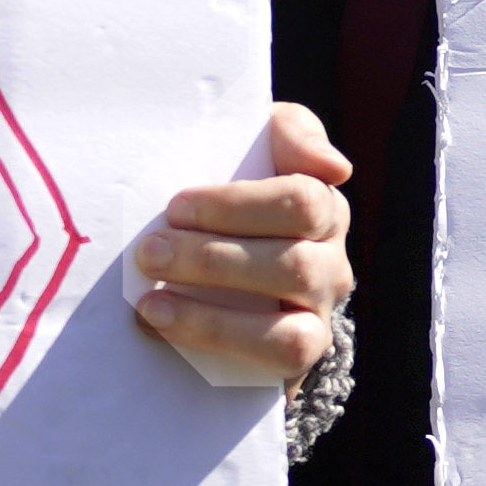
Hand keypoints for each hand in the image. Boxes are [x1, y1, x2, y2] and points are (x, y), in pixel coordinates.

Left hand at [130, 101, 355, 384]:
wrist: (221, 278)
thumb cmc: (226, 202)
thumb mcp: (250, 151)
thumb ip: (287, 133)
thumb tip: (335, 166)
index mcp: (321, 203)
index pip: (302, 198)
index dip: (237, 205)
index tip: (176, 206)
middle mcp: (331, 257)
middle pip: (292, 261)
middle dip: (211, 258)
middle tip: (150, 253)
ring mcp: (321, 308)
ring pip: (291, 311)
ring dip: (212, 309)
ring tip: (150, 299)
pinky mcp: (303, 351)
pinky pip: (281, 352)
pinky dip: (220, 338)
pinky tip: (164, 326)